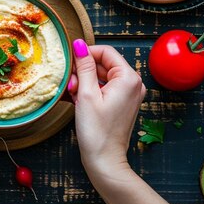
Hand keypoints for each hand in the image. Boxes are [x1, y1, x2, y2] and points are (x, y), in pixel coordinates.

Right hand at [68, 40, 145, 175]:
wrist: (105, 160)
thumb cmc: (96, 130)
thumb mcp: (86, 94)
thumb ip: (84, 66)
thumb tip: (78, 44)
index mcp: (129, 78)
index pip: (105, 52)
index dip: (84, 55)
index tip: (69, 65)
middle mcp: (134, 84)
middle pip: (103, 64)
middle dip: (83, 71)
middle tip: (70, 85)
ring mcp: (129, 94)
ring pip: (102, 76)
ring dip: (84, 82)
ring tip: (73, 95)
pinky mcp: (123, 104)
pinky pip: (104, 88)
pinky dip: (90, 91)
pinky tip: (77, 99)